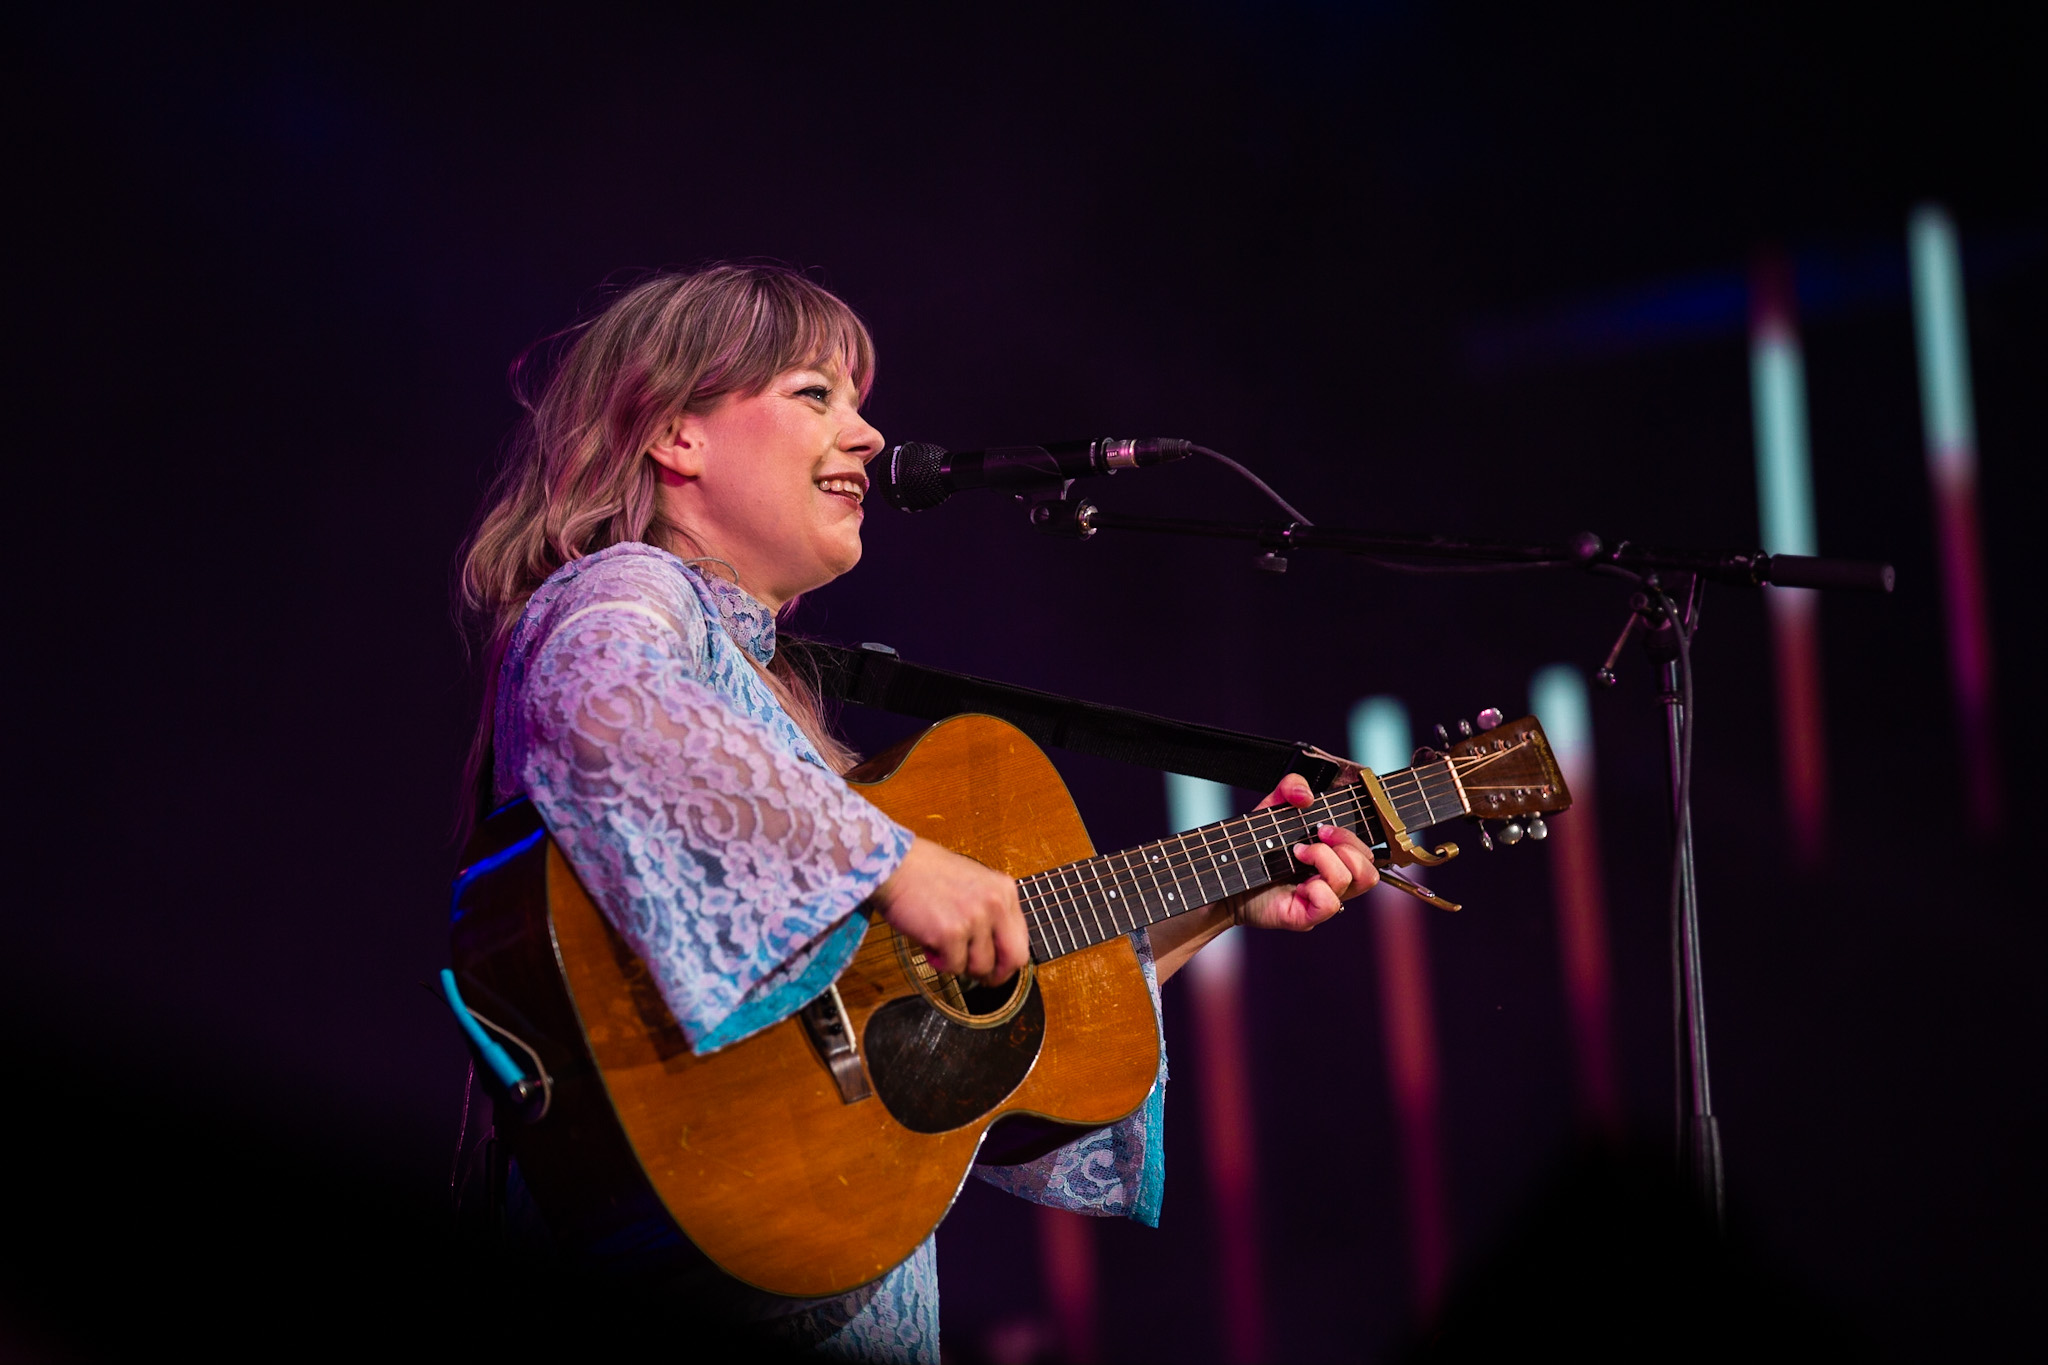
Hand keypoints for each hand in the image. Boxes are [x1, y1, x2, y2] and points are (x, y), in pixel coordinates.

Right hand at [871, 837, 1029, 984]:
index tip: (995, 968)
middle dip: (995, 975)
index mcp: (1005, 890)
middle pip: (1013, 959)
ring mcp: (974, 918)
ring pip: (979, 967)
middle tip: (978, 978)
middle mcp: (996, 904)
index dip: (1007, 961)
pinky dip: (939, 962)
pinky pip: (953, 966)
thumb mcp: (974, 882)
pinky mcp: (951, 933)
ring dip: (959, 963)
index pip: (1021, 940)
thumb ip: (990, 910)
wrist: (893, 864)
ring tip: (941, 945)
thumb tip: (997, 950)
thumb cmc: (926, 872)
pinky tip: (928, 944)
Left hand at [1231, 773, 1379, 931]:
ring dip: (1324, 860)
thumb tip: (1306, 796)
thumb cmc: (1254, 847)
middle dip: (1343, 845)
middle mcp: (1332, 883)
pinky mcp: (1305, 917)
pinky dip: (1317, 888)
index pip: (1366, 855)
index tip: (1321, 827)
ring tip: (1297, 855)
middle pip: (1369, 870)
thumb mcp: (1273, 809)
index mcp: (1333, 861)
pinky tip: (1297, 884)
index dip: (1350, 837)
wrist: (1226, 874)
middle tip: (1311, 840)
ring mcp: (1320, 902)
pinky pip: (1330, 904)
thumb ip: (1291, 787)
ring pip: (1350, 882)